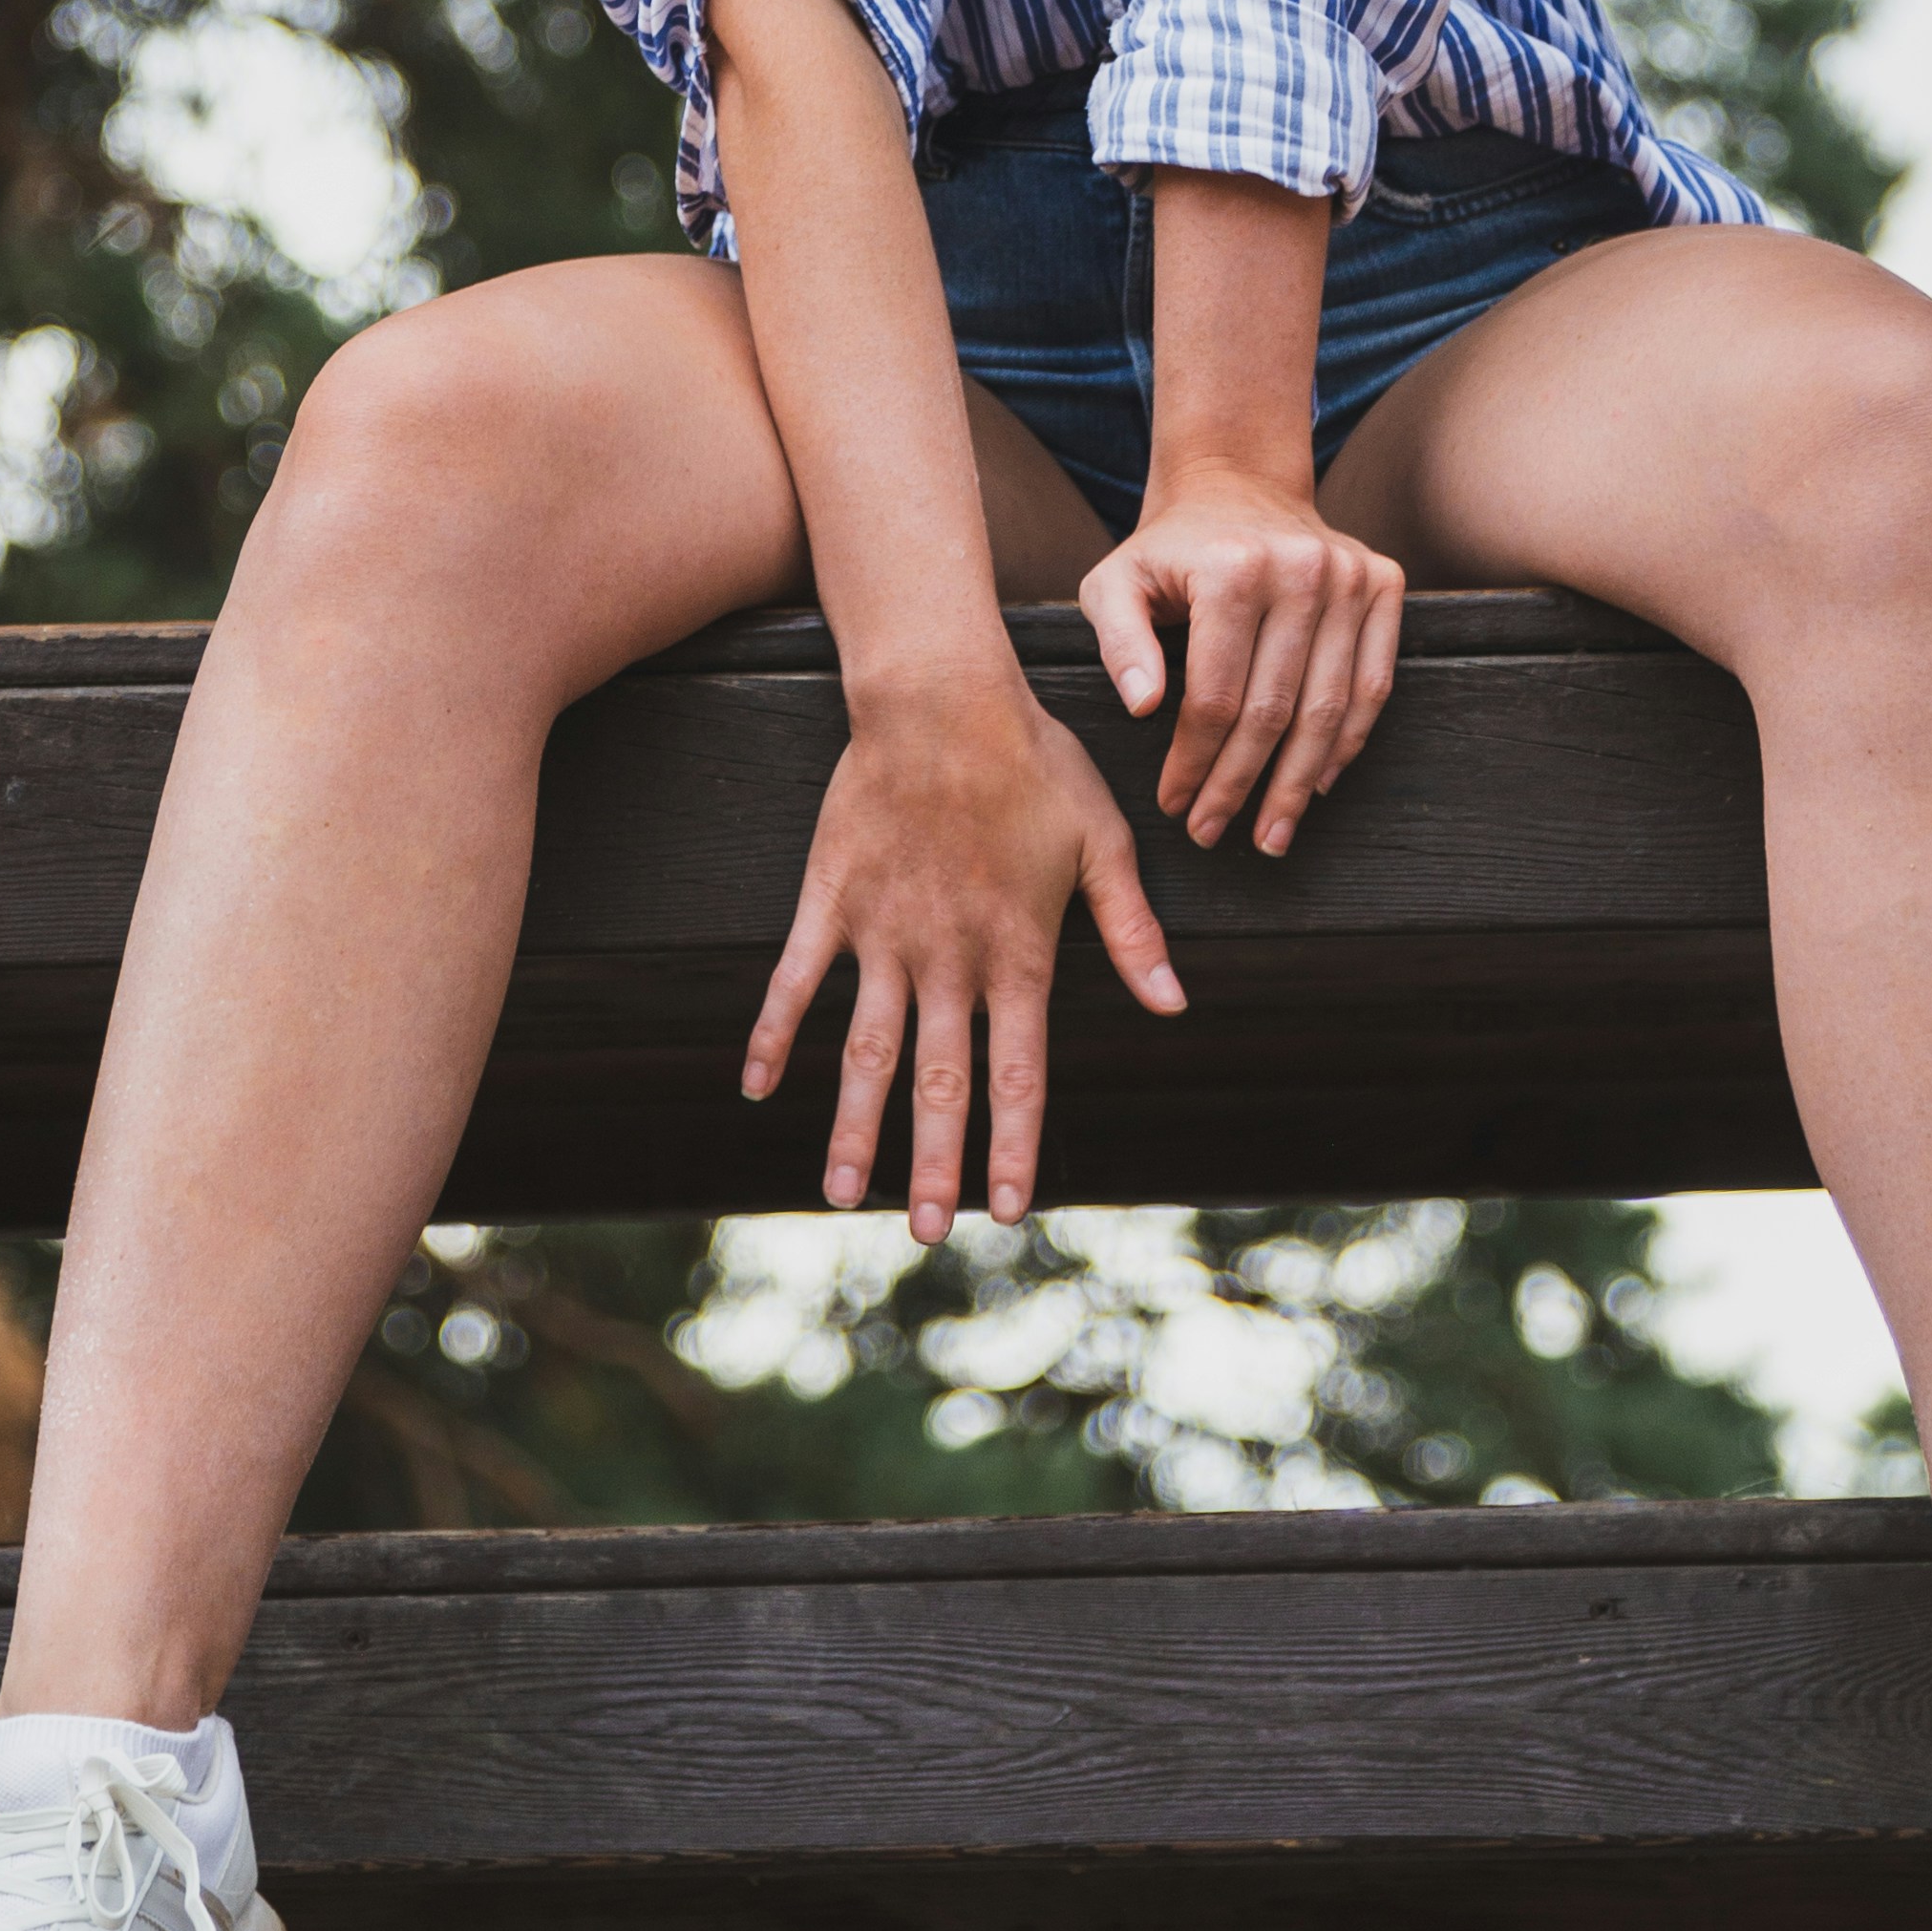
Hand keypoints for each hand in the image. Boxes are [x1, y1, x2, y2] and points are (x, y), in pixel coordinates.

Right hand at [742, 677, 1182, 1242]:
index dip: (1014, 1145)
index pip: (1018, 1072)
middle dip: (933, 1164)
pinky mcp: (831, 903)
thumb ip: (1132, 931)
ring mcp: (883, 935)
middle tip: (925, 1233)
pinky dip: (774, 1036)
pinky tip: (758, 1088)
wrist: (940, 696)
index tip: (1009, 1209)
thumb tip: (1173, 1005)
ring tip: (842, 1196)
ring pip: (867, 1051)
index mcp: (1018, 952)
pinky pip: (796, 982)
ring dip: (854, 1127)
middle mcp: (948, 958)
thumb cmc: (1034, 762)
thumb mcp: (1104, 842)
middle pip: (939, 1081)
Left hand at [1081, 466, 1403, 856]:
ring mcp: (1350, 576)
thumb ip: (1118, 643)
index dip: (1194, 762)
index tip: (1176, 804)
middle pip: (1273, 711)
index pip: (1215, 695)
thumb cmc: (1168, 551)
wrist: (1236, 485)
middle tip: (1216, 833)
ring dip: (1299, 783)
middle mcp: (1301, 569)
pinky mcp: (1383, 582)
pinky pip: (1373, 682)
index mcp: (1233, 569)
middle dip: (1241, 786)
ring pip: (1329, 707)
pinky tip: (1318, 783)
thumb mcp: (1114, 583)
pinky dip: (1348, 741)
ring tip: (1272, 833)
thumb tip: (1143, 708)